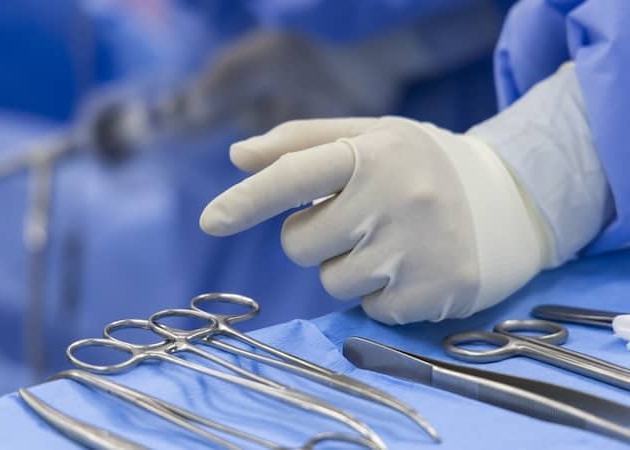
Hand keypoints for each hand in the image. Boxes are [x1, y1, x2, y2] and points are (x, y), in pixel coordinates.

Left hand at [200, 117, 548, 323]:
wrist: (510, 202)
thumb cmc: (419, 166)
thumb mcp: (369, 137)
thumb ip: (299, 143)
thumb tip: (237, 157)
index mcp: (374, 152)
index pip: (295, 175)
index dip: (248, 200)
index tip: (210, 221)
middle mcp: (396, 198)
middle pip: (300, 244)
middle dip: (314, 236)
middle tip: (355, 219)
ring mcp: (416, 249)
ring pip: (330, 282)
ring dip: (346, 266)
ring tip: (388, 241)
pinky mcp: (432, 294)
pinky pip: (367, 308)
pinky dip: (378, 292)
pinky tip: (410, 266)